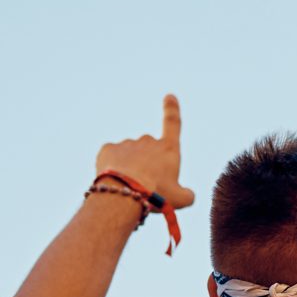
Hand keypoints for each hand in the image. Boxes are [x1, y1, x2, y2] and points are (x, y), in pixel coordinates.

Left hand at [93, 94, 198, 210]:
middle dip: (146, 165)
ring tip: (129, 188)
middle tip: (145, 187)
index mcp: (168, 149)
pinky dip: (113, 168)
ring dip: (129, 169)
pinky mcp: (108, 149)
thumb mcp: (180, 200)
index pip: (173, 124)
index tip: (169, 96)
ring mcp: (127, 143)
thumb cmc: (156, 196)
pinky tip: (115, 181)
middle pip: (148, 151)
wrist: (125, 192)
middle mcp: (148, 141)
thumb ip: (187, 195)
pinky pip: (111, 158)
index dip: (172, 109)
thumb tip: (188, 195)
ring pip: (128, 157)